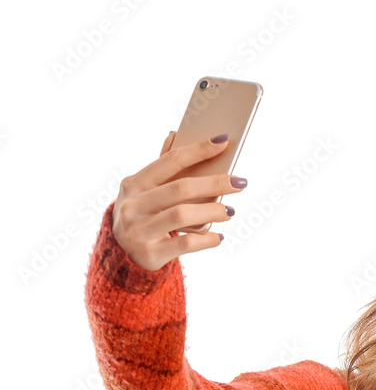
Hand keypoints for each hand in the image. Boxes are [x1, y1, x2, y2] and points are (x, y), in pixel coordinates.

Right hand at [110, 132, 245, 270]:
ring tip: (230, 211)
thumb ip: (162, 169)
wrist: (122, 254)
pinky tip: (218, 236)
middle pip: (180, 188)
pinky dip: (206, 239)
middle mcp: (133, 205)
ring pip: (182, 215)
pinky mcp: (150, 253)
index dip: (197, 150)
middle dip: (213, 183)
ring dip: (212, 211)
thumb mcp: (144, 192)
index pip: (170, 161)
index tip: (223, 142)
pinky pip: (185, 244)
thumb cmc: (143, 216)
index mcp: (133, 184)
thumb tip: (175, 135)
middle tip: (239, 182)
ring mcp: (139, 230)